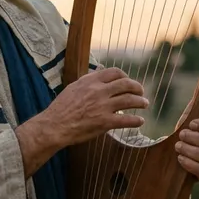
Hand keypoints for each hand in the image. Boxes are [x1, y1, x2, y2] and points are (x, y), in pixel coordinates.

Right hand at [15, 67, 147, 176]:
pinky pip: (127, 120)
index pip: (115, 72)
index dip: (125, 76)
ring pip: (130, 100)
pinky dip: (136, 120)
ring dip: (141, 102)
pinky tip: (140, 121)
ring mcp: (103, 107)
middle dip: (137, 87)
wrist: (54, 126)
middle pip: (126, 84)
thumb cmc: (61, 108)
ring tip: (144, 104)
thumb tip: (99, 72)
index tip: (127, 82)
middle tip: (141, 92)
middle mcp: (99, 91)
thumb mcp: (73, 88)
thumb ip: (88, 81)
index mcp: (91, 81)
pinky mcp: (105, 122)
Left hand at [175, 118, 198, 180]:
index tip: (191, 124)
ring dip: (191, 151)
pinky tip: (180, 158)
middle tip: (181, 135)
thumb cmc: (188, 133)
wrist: (182, 152)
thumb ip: (195, 104)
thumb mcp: (189, 118)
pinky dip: (191, 165)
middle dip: (195, 138)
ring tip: (178, 146)